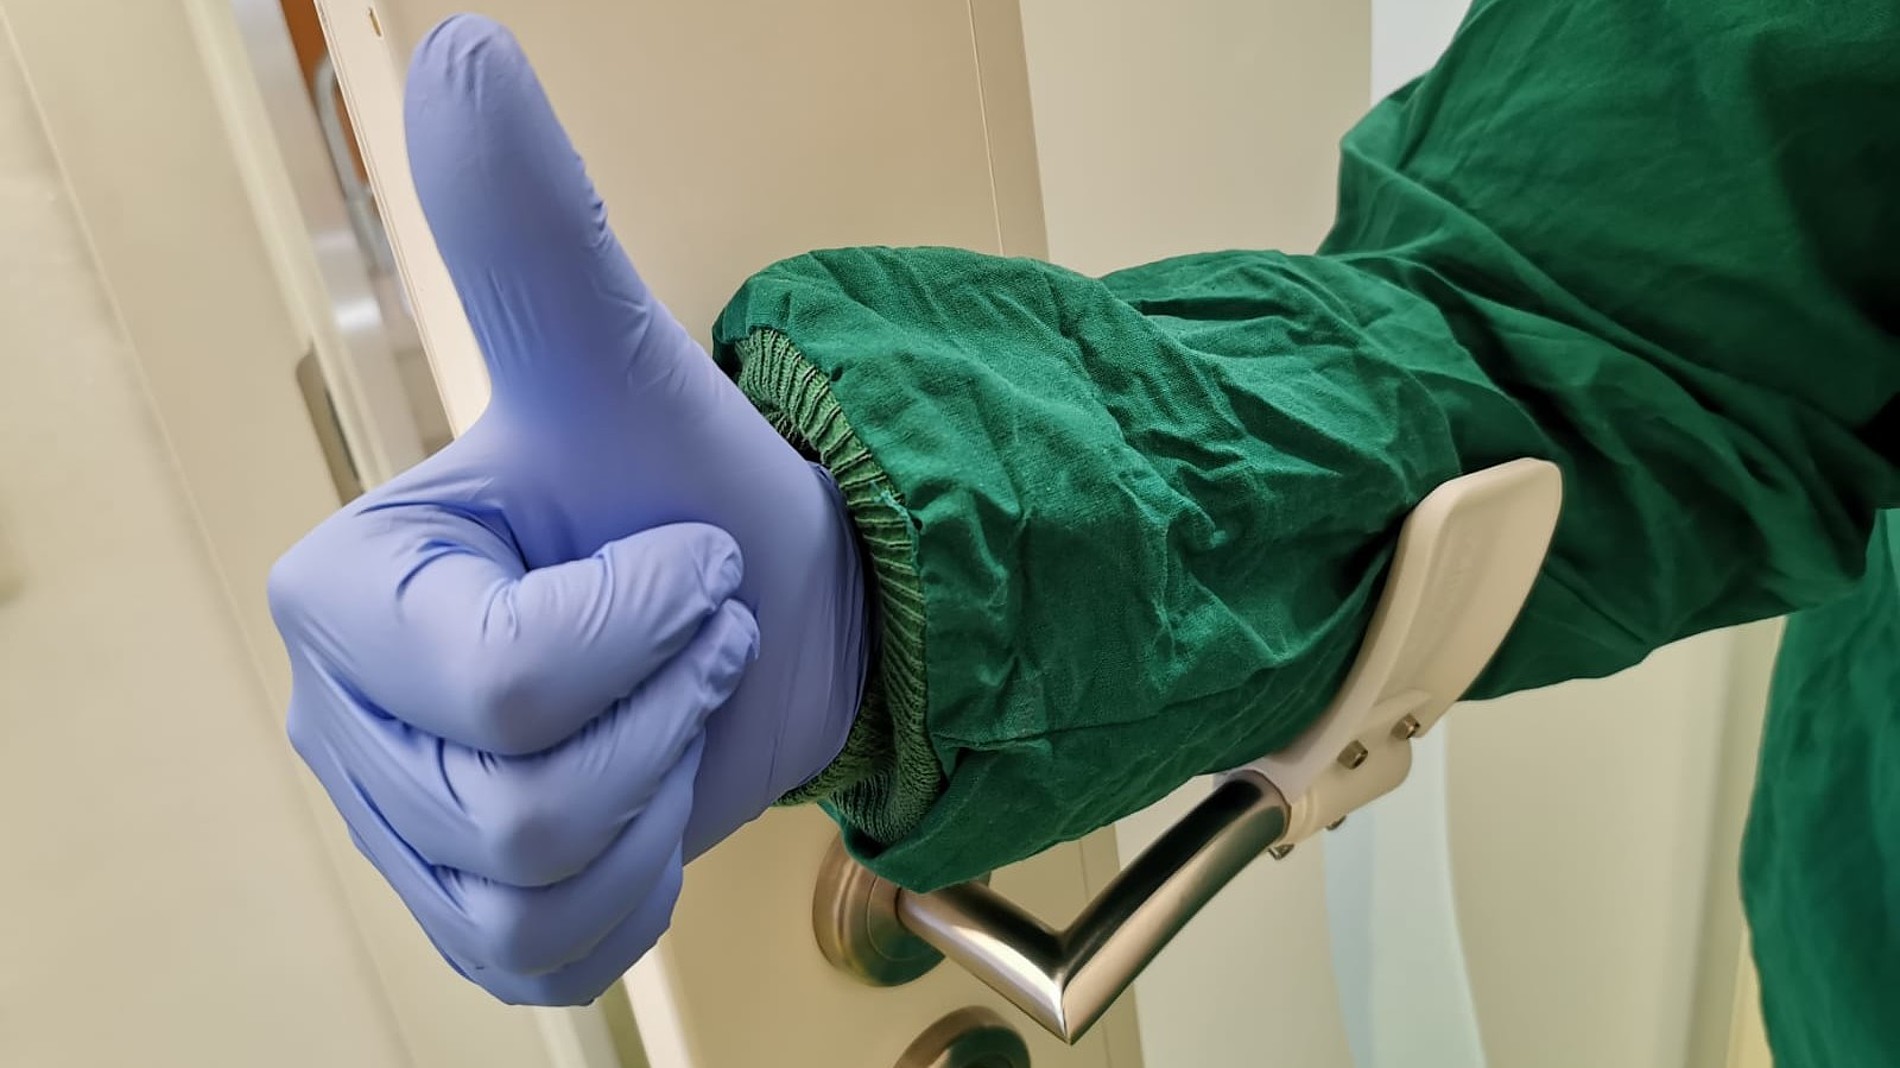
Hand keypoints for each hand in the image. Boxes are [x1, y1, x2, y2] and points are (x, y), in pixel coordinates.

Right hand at [267, 14, 868, 1004]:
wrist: (772, 607)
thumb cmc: (697, 487)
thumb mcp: (627, 369)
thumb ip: (533, 239)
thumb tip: (459, 52)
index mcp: (346, 592)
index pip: (501, 685)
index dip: (642, 626)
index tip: (685, 560)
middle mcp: (342, 717)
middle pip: (524, 802)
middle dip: (666, 706)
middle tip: (689, 628)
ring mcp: (401, 832)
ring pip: (543, 889)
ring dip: (665, 793)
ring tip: (674, 705)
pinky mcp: (466, 916)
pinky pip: (555, 959)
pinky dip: (645, 887)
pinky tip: (653, 801)